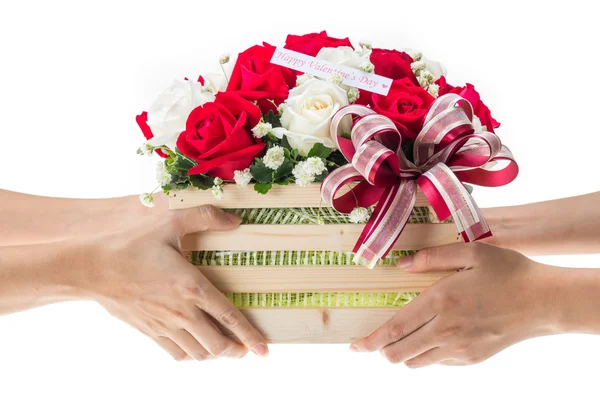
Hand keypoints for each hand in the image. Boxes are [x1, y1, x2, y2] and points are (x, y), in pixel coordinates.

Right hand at [78, 204, 268, 360]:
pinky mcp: (149, 331)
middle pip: (217, 344)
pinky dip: (190, 355)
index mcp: (192, 287)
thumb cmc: (132, 244)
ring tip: (224, 348)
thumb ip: (205, 217)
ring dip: (215, 354)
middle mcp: (182, 312)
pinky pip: (175, 353)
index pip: (230, 317)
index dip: (250, 336)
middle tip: (245, 348)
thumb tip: (236, 220)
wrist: (92, 268)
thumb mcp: (170, 221)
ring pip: (198, 353)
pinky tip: (194, 346)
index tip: (264, 350)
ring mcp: (165, 325)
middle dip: (236, 350)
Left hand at [350, 242, 560, 366]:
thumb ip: (431, 257)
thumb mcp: (470, 252)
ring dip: (404, 353)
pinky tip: (435, 338)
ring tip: (405, 338)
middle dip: (382, 350)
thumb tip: (401, 265)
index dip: (370, 341)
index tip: (354, 346)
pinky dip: (428, 355)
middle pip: (399, 353)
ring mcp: (460, 349)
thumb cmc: (507, 271)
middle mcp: (445, 331)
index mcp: (440, 302)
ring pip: (417, 362)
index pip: (394, 329)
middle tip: (377, 341)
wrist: (544, 301)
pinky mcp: (473, 359)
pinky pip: (439, 363)